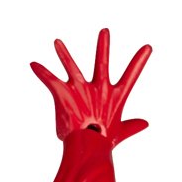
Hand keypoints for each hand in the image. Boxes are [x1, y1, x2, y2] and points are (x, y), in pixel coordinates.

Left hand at [31, 28, 151, 145]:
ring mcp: (81, 90)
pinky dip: (41, 73)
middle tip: (104, 31)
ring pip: (72, 66)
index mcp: (113, 97)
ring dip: (64, 54)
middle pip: (102, 63)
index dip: (139, 62)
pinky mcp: (64, 94)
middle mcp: (98, 89)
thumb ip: (132, 126)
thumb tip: (146, 123)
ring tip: (56, 42)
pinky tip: (33, 65)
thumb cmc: (103, 144)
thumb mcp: (119, 133)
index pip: (130, 77)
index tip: (148, 46)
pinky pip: (50, 80)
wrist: (87, 150)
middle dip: (103, 47)